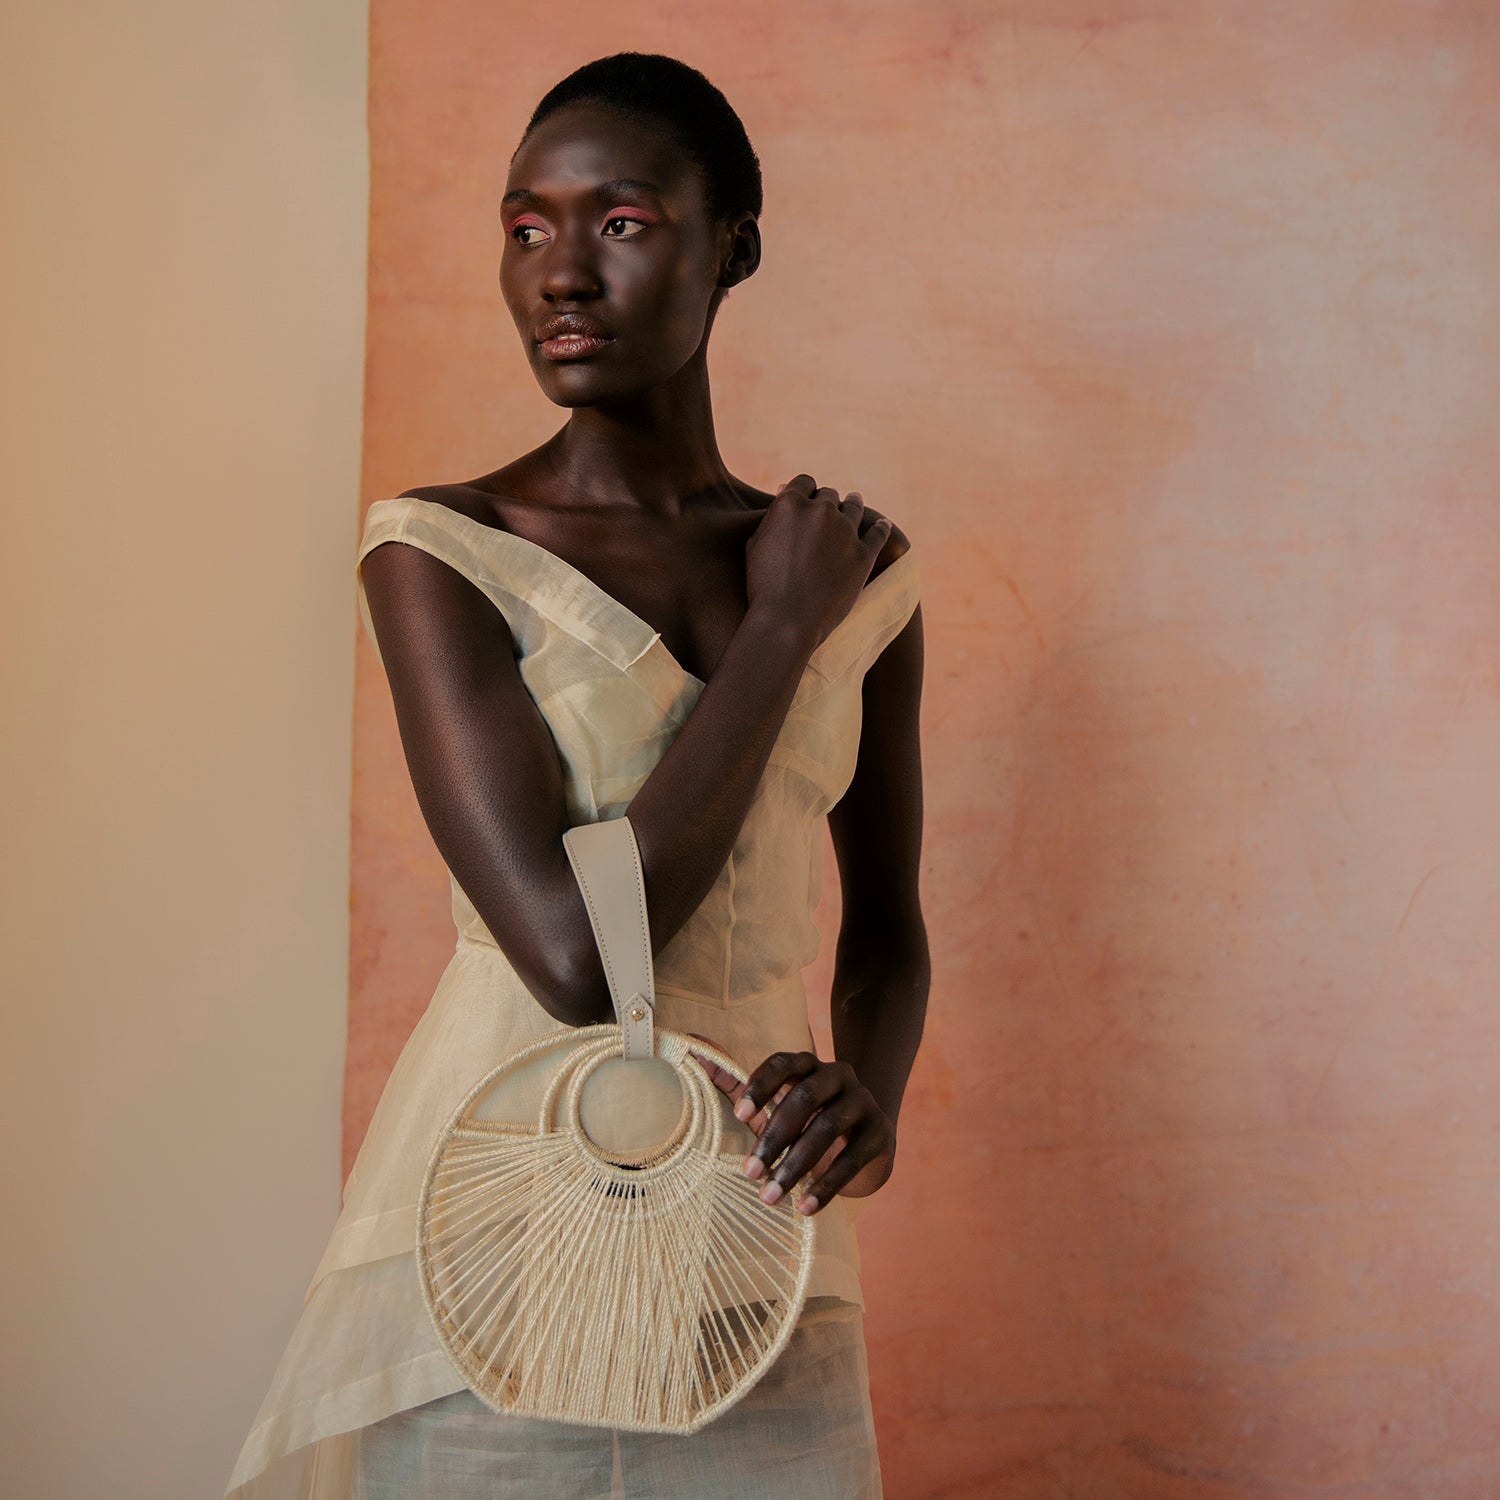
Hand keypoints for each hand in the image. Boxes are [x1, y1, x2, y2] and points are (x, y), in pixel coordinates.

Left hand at [684, 1036, 895, 1217]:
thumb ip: (734, 1083)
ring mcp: (863, 1102)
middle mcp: (838, 1075)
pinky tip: (806, 1208)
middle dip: (774, 1136)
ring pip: (828, 1128)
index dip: (761, 1084)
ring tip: (770, 1197)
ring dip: (796, 1165)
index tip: (738, 1114)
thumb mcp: (773, 1105)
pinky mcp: (880, 1133)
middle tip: (749, 1172)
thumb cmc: (807, 1120)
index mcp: (808, 1065)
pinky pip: (853, 1158)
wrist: (868, 1139)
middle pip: (805, 1097)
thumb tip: (691, 1050)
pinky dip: (827, 1185)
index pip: (784, 1063)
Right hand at [744, 475, 891, 652]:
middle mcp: (820, 510)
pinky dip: (880, 527)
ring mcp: (845, 531)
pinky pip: (878, 532)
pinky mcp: (863, 554)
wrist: (786, 621)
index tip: (807, 498)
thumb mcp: (756, 544)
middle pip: (828, 495)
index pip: (804, 482)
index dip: (805, 490)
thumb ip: (772, 517)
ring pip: (854, 506)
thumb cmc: (763, 585)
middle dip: (826, 502)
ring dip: (853, 504)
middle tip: (826, 512)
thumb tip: (782, 496)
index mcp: (790, 504)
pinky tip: (882, 524)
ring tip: (854, 503)